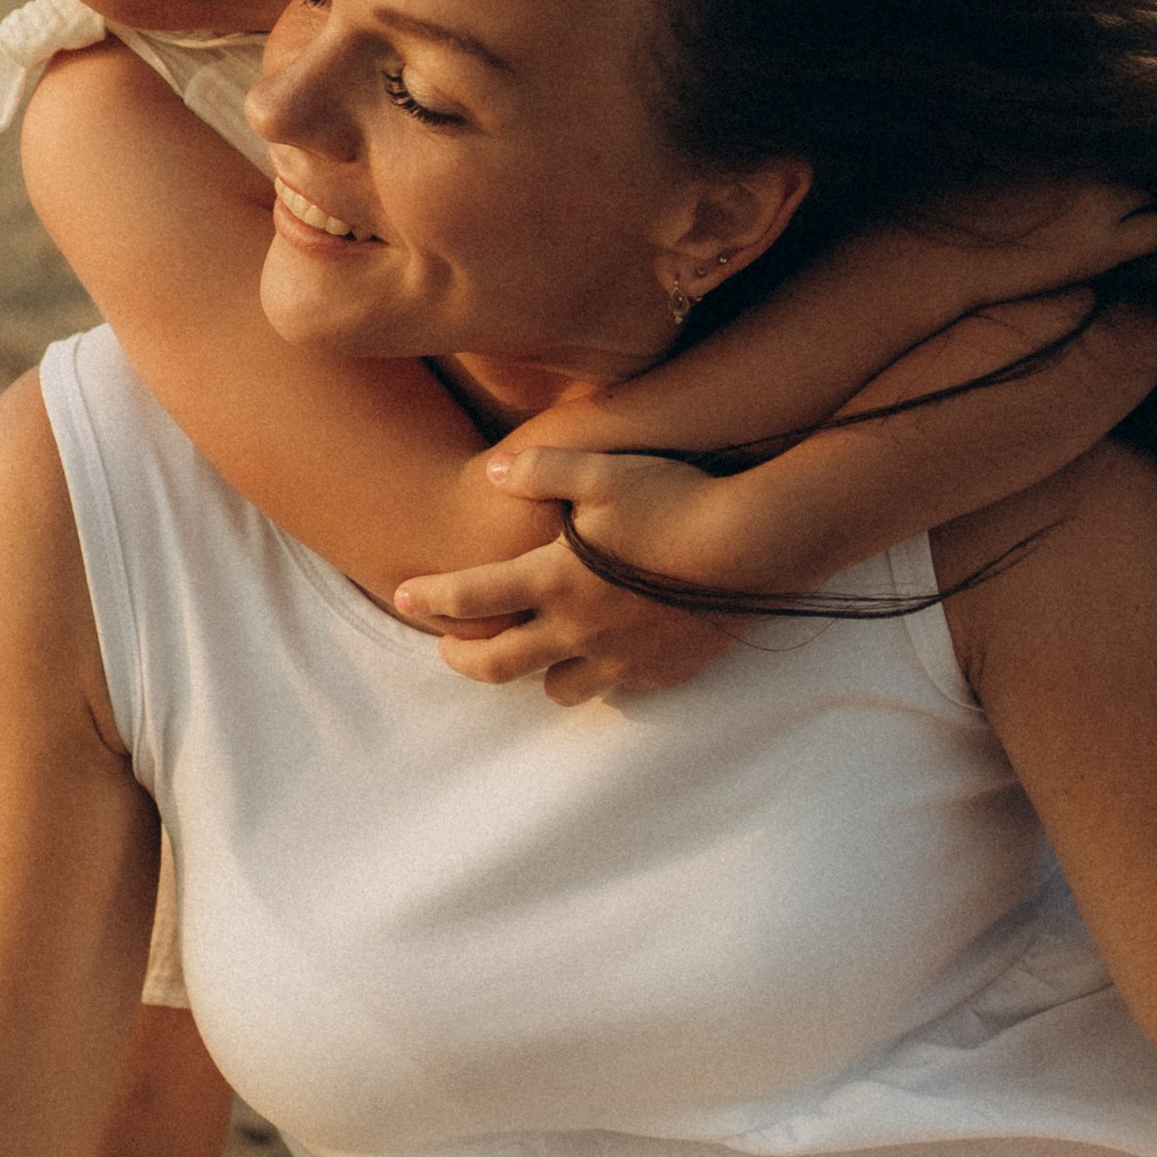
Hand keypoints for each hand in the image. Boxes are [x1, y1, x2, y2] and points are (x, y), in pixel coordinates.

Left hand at [396, 447, 761, 704]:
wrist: (753, 547)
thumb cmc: (677, 500)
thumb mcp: (605, 471)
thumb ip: (544, 469)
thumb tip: (495, 472)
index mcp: (554, 579)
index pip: (471, 598)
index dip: (429, 599)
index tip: (403, 598)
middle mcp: (578, 629)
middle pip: (498, 664)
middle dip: (462, 659)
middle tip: (446, 651)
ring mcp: (619, 658)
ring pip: (556, 688)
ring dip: (535, 673)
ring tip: (533, 653)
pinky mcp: (660, 673)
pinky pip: (615, 688)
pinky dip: (598, 675)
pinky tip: (601, 655)